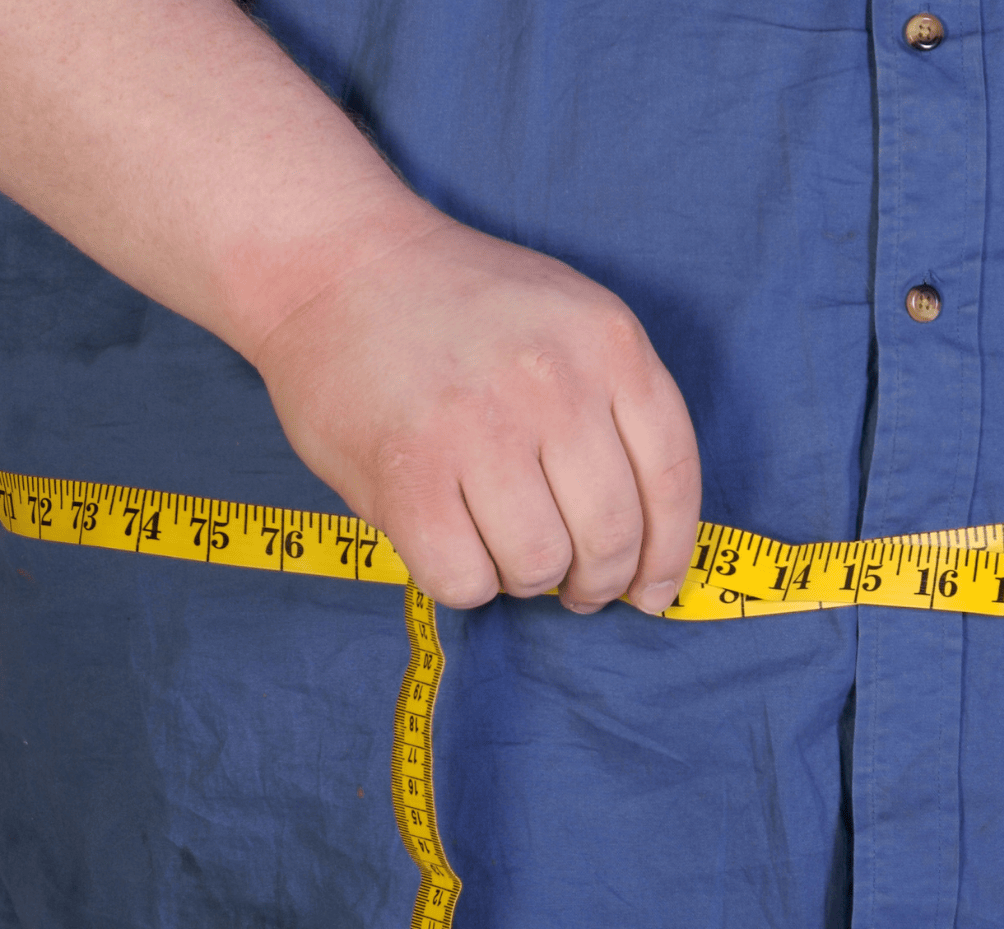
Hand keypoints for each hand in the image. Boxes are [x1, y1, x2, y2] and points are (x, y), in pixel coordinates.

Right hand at [248, 217, 700, 613]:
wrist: (332, 262)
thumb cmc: (458, 308)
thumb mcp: (569, 321)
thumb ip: (616, 410)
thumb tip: (647, 546)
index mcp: (609, 343)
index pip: (671, 479)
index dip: (669, 555)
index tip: (653, 592)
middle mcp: (553, 383)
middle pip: (611, 536)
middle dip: (596, 583)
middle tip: (573, 586)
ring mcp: (478, 428)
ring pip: (539, 566)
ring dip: (523, 578)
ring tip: (498, 545)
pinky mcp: (406, 473)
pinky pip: (465, 579)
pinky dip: (463, 581)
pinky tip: (448, 542)